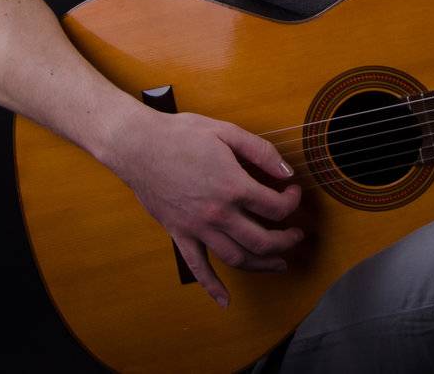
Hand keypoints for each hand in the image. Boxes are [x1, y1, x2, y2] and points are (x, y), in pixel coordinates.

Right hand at [106, 108, 303, 308]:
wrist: (137, 146)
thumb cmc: (181, 135)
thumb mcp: (227, 132)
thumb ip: (261, 152)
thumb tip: (287, 172)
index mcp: (233, 186)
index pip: (275, 207)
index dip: (291, 201)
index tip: (292, 193)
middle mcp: (218, 213)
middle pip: (262, 240)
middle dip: (286, 241)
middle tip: (296, 235)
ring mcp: (198, 228)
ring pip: (237, 258)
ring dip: (263, 265)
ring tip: (279, 263)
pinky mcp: (179, 234)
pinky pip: (197, 267)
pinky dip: (212, 287)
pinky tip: (225, 300)